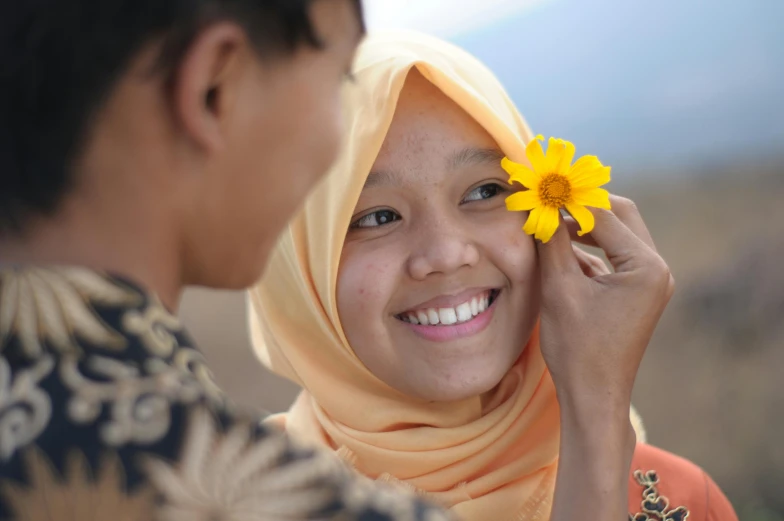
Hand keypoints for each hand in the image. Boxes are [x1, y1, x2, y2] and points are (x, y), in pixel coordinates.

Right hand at [537, 195, 673, 409]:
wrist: (593, 396)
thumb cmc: (576, 349)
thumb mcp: (559, 289)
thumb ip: (552, 242)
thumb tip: (539, 206)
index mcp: (646, 267)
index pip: (604, 215)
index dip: (569, 201)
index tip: (539, 191)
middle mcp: (656, 269)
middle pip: (619, 216)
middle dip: (581, 207)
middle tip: (547, 201)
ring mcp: (650, 281)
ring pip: (616, 234)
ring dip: (583, 227)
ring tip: (547, 224)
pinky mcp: (637, 292)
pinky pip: (612, 257)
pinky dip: (587, 250)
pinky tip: (557, 251)